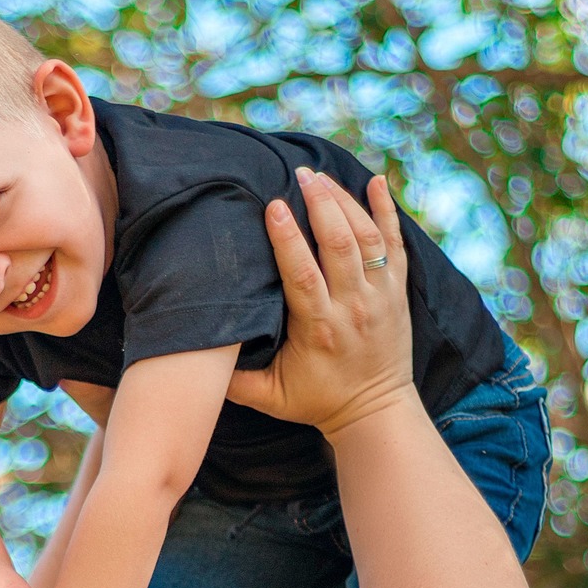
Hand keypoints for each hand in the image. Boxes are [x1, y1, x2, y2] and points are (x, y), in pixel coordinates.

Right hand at [226, 171, 413, 440]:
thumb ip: (232, 380)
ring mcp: (380, 296)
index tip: (273, 205)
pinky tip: (374, 180)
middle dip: (320, 204)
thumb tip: (190, 357)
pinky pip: (397, 242)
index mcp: (319, 329)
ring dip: (345, 202)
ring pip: (366, 238)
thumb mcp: (270, 398)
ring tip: (320, 176)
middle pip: (339, 245)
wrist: (375, 412)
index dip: (288, 238)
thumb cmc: (316, 402)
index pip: (302, 275)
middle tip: (300, 175)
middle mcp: (354, 307)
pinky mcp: (397, 290)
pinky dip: (387, 210)